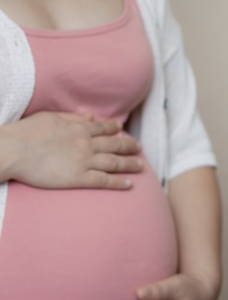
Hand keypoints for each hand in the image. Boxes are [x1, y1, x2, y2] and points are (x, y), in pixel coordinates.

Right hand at [0, 111, 141, 188]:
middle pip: (115, 145)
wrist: (14, 150)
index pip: (103, 128)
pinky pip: (104, 180)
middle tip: (140, 148)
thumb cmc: (26, 133)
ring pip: (114, 162)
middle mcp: (86, 144)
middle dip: (130, 146)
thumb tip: (90, 116)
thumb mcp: (50, 117)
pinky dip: (119, 182)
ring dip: (130, 164)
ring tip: (141, 166)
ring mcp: (85, 161)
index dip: (115, 128)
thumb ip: (72, 117)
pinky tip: (130, 184)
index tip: (122, 129)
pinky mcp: (79, 178)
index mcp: (79, 129)